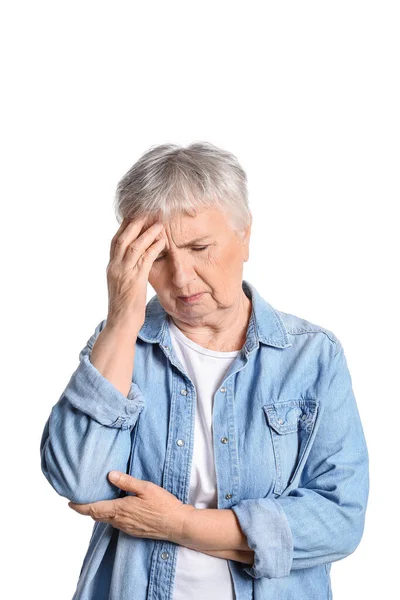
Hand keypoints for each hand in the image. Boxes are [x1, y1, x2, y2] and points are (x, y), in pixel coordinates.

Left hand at [68, 471, 193, 542]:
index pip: (93, 509)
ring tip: (98, 501)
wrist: (176, 525)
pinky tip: (117, 509)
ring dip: (100, 512)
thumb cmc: (163, 505)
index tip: (69, 503)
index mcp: (120, 509)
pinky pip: (117, 524)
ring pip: (107, 520)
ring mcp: (127, 528)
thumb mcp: (146, 488)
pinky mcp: (134, 531)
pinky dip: (111, 516)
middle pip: (97, 516)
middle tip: (82, 499)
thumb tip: (110, 475)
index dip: (79, 507)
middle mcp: (120, 521)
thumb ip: (127, 482)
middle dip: (88, 509)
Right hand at [106, 216, 165, 329]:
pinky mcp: (134, 281)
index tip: (135, 214)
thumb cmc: (125, 307)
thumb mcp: (123, 285)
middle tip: (146, 211)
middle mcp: (115, 267)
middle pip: (122, 238)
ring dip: (147, 233)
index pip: (116, 241)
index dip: (125, 226)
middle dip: (134, 223)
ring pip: (133, 246)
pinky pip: (145, 259)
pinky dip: (154, 248)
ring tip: (159, 223)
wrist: (120, 323)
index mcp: (111, 267)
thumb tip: (136, 261)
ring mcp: (123, 273)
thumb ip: (127, 271)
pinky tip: (163, 241)